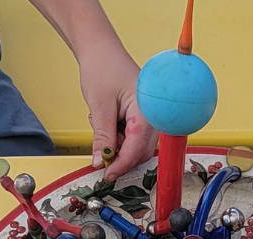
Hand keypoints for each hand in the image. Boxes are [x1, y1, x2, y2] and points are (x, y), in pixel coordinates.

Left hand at [78, 43, 152, 175]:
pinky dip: (118, 137)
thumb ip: (103, 138)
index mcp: (147, 111)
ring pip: (135, 148)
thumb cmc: (102, 67)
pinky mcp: (141, 118)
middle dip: (119, 156)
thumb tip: (101, 163)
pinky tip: (108, 121)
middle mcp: (153, 116)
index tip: (107, 175)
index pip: (137, 149)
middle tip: (100, 148)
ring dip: (117, 145)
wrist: (100, 49)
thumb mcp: (99, 106)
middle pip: (140, 153)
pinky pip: (132, 139)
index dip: (121, 165)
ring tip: (102, 123)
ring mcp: (148, 118)